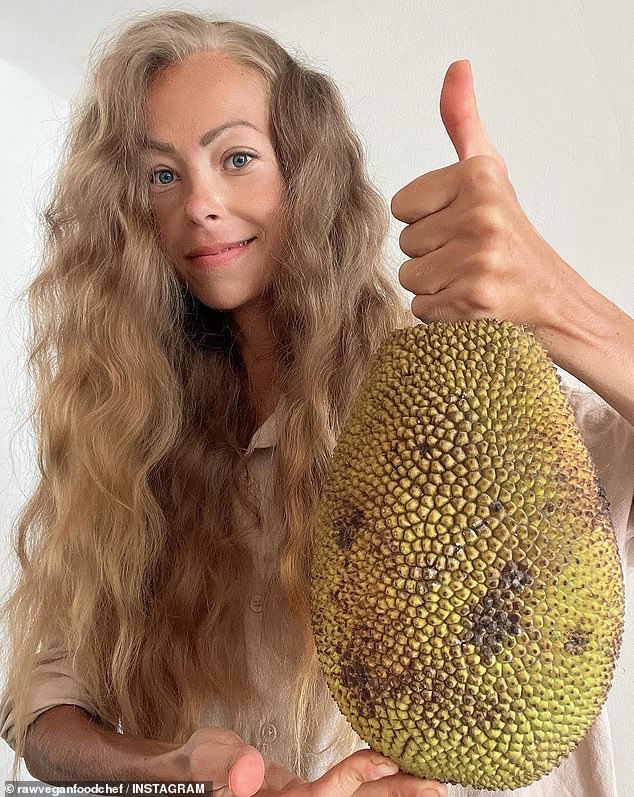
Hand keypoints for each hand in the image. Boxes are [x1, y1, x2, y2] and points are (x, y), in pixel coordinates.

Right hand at [178, 728, 445, 796]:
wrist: (184, 778)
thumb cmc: (188, 772)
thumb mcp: (201, 762)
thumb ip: (224, 767)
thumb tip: (248, 770)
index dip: (355, 780)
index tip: (387, 761)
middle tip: (436, 784)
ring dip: (390, 792)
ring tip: (428, 781)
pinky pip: (342, 791)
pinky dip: (367, 781)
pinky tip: (390, 771)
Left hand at [392, 59, 577, 332]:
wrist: (550, 296)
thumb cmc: (511, 236)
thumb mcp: (488, 172)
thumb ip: (463, 123)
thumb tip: (456, 68)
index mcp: (478, 176)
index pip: (401, 206)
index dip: (425, 221)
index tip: (457, 225)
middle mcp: (481, 214)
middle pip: (405, 243)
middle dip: (430, 255)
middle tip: (467, 256)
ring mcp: (479, 259)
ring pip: (411, 277)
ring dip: (433, 285)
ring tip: (467, 278)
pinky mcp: (475, 299)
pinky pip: (421, 309)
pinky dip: (441, 313)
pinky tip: (470, 302)